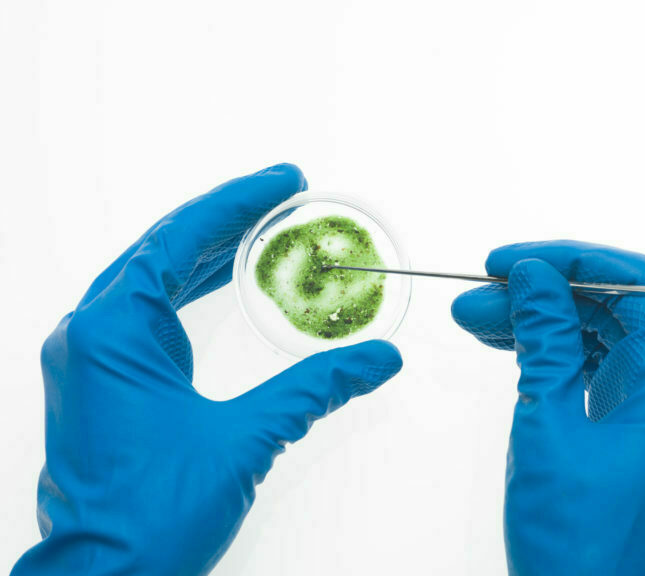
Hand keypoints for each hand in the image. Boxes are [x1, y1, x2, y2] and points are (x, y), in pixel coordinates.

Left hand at [12, 164, 402, 574]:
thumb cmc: (151, 518)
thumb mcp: (245, 439)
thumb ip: (315, 389)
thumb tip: (377, 359)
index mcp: (113, 332)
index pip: (180, 240)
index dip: (236, 204)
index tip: (282, 182)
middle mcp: (92, 334)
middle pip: (165, 250)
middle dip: (227, 221)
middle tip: (282, 198)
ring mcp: (92, 358)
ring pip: (155, 279)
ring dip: (210, 254)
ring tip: (264, 232)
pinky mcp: (105, 380)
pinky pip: (151, 313)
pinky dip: (192, 289)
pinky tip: (228, 281)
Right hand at [452, 240, 644, 574]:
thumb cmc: (583, 544)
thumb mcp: (551, 424)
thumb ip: (546, 339)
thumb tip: (532, 276)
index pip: (632, 283)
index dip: (566, 259)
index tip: (505, 261)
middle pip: (613, 310)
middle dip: (542, 295)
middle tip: (477, 296)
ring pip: (600, 342)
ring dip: (542, 326)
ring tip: (476, 322)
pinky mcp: (633, 438)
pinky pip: (596, 376)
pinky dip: (554, 360)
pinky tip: (510, 351)